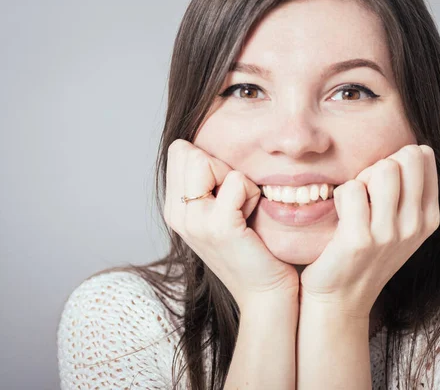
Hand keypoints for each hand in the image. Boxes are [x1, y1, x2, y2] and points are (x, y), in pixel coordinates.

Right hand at [164, 139, 298, 309]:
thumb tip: (208, 147)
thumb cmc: (251, 248)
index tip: (226, 195)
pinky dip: (251, 193)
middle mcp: (176, 214)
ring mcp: (194, 221)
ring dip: (236, 180)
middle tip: (236, 202)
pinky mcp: (219, 227)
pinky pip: (236, 181)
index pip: (180, 150)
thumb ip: (208, 183)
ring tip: (244, 210)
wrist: (264, 292)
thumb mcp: (220, 212)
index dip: (209, 162)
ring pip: (207, 161)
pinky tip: (252, 217)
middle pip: (189, 151)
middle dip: (220, 166)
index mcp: (174, 208)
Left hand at [299, 144, 439, 317]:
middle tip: (366, 193)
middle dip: (379, 166)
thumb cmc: (367, 253)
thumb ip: (410, 190)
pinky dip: (340, 196)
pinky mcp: (360, 240)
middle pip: (405, 157)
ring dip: (360, 180)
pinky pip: (351, 189)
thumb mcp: (400, 225)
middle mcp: (415, 225)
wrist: (342, 296)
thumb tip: (415, 148)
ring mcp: (390, 234)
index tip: (382, 185)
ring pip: (382, 169)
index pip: (424, 155)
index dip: (397, 160)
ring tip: (353, 205)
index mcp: (429, 217)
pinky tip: (340, 217)